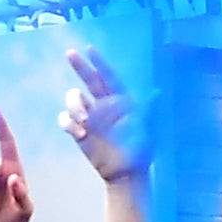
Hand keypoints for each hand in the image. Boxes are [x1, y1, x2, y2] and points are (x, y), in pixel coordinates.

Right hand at [60, 47, 140, 183]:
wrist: (125, 172)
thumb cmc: (140, 150)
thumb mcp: (147, 129)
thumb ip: (148, 110)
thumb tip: (157, 92)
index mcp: (121, 101)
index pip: (109, 77)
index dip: (99, 62)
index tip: (89, 49)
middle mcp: (104, 105)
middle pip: (89, 80)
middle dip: (79, 66)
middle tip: (70, 53)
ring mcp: (90, 117)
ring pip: (74, 99)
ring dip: (74, 106)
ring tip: (84, 122)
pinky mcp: (78, 130)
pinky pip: (65, 119)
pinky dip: (68, 124)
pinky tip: (79, 133)